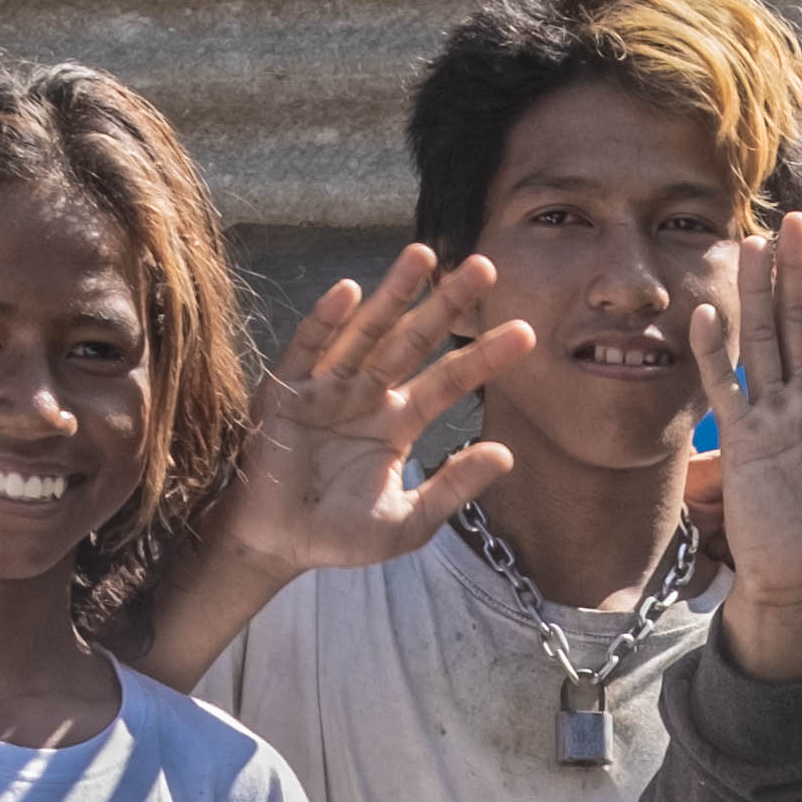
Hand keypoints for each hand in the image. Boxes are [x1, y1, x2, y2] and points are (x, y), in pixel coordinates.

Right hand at [220, 246, 534, 580]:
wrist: (276, 545)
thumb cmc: (338, 535)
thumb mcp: (407, 522)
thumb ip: (453, 489)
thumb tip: (506, 454)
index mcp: (398, 422)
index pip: (449, 381)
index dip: (484, 357)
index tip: (525, 333)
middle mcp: (367, 394)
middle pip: (413, 341)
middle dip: (446, 305)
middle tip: (484, 268)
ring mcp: (327, 387)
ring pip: (366, 332)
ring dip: (393, 294)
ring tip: (424, 255)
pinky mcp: (287, 391)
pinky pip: (308, 348)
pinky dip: (326, 321)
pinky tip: (350, 292)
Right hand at [684, 213, 801, 677]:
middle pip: (797, 324)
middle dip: (797, 273)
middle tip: (795, 221)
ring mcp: (769, 418)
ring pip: (761, 342)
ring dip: (756, 294)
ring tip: (755, 242)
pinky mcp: (740, 442)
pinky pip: (726, 388)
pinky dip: (715, 352)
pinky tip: (709, 311)